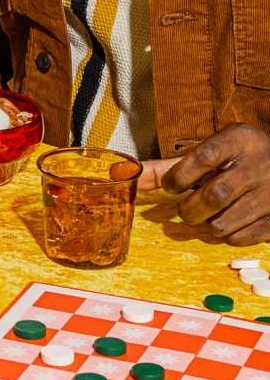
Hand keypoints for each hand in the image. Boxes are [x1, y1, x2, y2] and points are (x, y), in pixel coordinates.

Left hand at [139, 123, 269, 244]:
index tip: (172, 186)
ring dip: (204, 224)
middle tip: (184, 209)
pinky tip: (225, 221)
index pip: (203, 157)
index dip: (180, 176)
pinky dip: (224, 235)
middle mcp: (258, 166)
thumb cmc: (237, 157)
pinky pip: (240, 238)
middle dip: (189, 208)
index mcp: (238, 141)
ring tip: (205, 214)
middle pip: (214, 195)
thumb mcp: (210, 149)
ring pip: (224, 223)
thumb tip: (123, 175)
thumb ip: (169, 165)